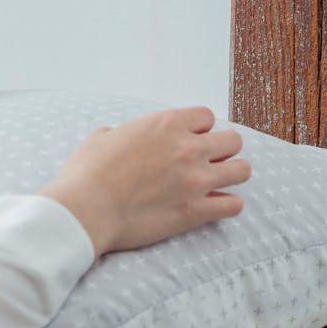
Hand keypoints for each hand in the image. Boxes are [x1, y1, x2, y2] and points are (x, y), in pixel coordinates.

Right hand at [38, 106, 251, 257]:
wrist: (84, 210)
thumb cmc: (85, 174)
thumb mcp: (99, 139)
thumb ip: (119, 133)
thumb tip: (118, 136)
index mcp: (165, 125)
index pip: (206, 116)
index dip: (197, 129)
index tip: (187, 140)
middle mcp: (187, 148)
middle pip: (232, 140)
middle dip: (221, 150)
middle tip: (204, 162)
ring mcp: (196, 180)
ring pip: (242, 170)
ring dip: (230, 175)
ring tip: (216, 183)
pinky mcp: (195, 211)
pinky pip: (234, 205)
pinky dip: (226, 206)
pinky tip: (212, 207)